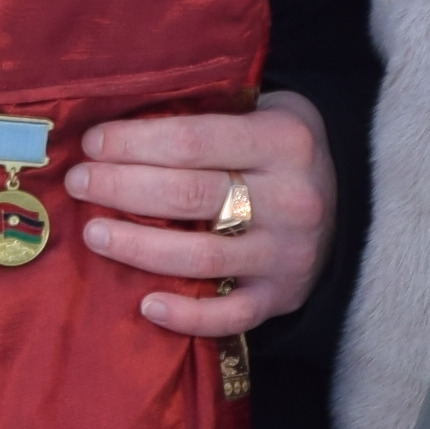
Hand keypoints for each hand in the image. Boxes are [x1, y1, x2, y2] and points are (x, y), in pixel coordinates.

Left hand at [75, 89, 329, 336]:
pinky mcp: (282, 296)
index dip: (134, 142)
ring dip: (136, 246)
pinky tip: (146, 306)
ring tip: (93, 233)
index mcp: (285, 142)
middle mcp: (292, 199)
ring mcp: (288, 253)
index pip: (194, 140)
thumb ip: (211, 115)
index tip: (92, 143)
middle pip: (188, 195)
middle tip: (79, 183)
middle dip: (121, 187)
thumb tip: (121, 127)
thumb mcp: (266, 112)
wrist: (349, 203)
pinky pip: (229, 316)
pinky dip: (186, 316)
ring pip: (199, 256)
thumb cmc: (283, 152)